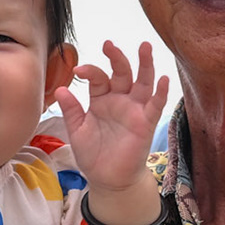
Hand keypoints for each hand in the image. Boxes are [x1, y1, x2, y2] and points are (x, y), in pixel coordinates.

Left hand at [52, 41, 169, 192]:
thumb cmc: (93, 154)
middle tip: (109, 45)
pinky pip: (155, 105)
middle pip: (121, 72)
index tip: (77, 70)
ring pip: (142, 82)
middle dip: (117, 57)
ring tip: (145, 47)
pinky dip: (160, 92)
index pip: (98, 77)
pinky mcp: (146, 123)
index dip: (89, 71)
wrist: (108, 179)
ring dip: (145, 64)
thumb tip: (60, 88)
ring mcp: (134, 110)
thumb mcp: (77, 130)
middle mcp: (119, 100)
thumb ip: (71, 110)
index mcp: (101, 99)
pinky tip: (163, 79)